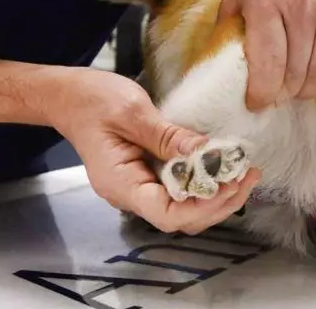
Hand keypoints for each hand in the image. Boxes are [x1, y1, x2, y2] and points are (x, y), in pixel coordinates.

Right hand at [50, 69, 259, 233]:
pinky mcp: (145, 176)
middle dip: (220, 202)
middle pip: (181, 218)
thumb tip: (206, 153)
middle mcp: (129, 194)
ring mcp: (137, 187)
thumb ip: (168, 136)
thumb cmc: (92, 100)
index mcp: (121, 184)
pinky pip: (178, 190)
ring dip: (216, 194)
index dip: (204, 205)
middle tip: (248, 175)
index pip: (167, 215)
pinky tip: (220, 166)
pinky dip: (202, 182)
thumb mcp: (133, 111)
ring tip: (242, 172)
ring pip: (183, 208)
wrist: (67, 96)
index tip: (230, 181)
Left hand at [218, 0, 315, 110]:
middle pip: (296, 73)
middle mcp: (302, 5)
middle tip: (277, 95)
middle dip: (284, 94)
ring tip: (297, 89)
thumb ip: (229, 25)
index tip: (257, 103)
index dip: (262, 93)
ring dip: (308, 90)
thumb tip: (219, 66)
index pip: (268, 64)